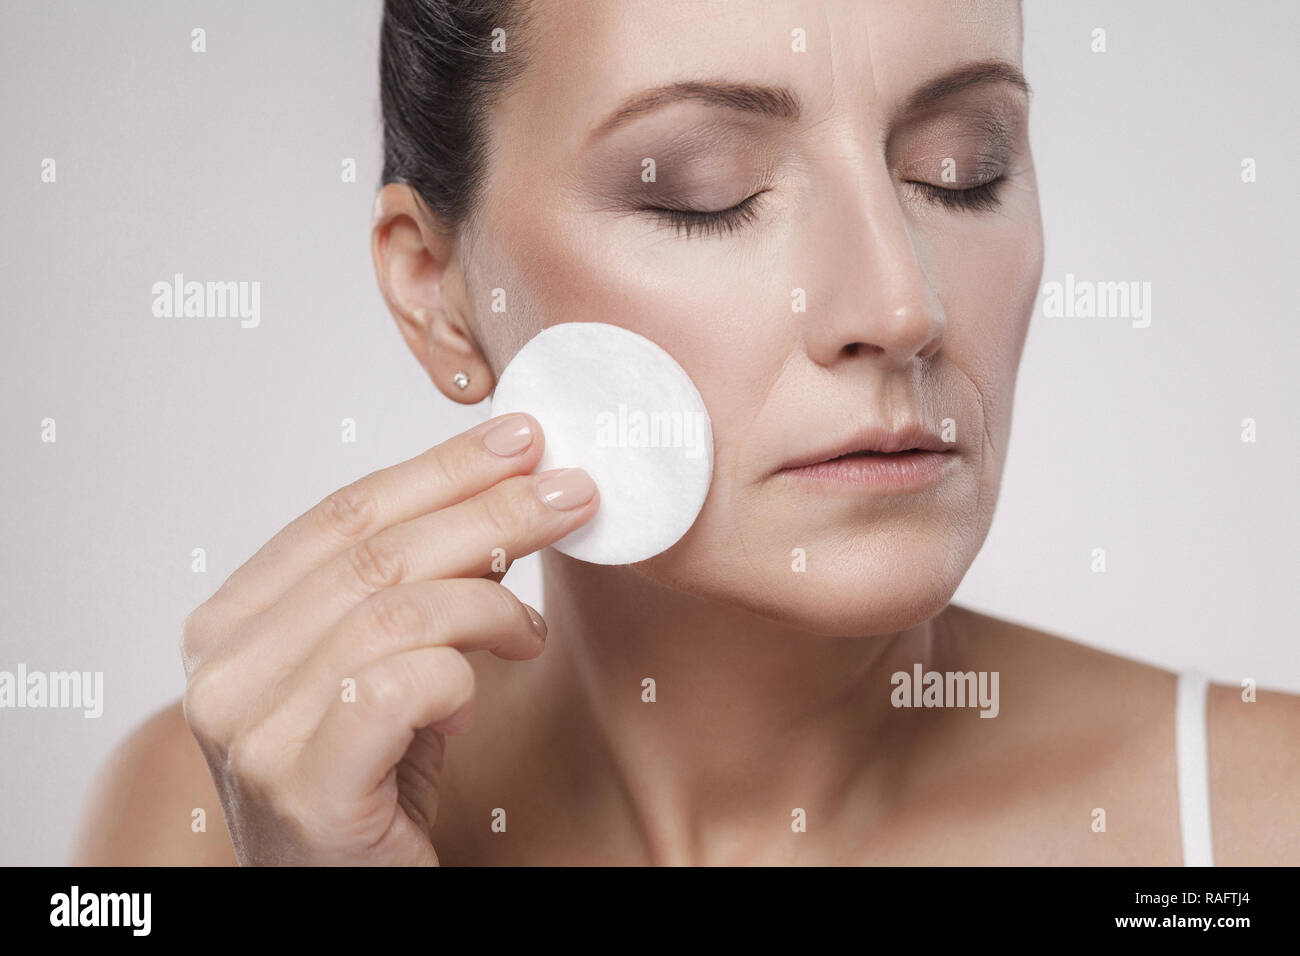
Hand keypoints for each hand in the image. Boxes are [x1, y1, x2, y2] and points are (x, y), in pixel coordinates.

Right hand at [179, 413, 596, 863]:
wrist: (349, 897)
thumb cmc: (374, 777)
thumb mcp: (385, 659)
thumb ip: (413, 581)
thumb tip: (508, 480)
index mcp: (232, 622)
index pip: (344, 515)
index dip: (440, 468)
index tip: (520, 440)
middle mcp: (223, 670)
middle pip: (375, 553)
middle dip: (489, 511)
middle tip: (569, 493)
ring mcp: (253, 732)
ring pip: (396, 612)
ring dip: (491, 602)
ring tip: (530, 629)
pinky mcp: (305, 789)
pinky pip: (403, 686)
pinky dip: (461, 674)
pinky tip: (480, 693)